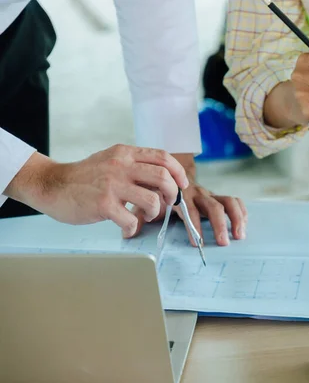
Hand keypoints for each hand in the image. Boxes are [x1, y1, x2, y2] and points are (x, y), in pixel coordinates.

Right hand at [4, 144, 188, 235]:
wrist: (52, 184)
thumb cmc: (85, 177)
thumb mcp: (111, 160)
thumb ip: (135, 166)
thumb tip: (163, 179)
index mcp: (125, 153)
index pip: (163, 157)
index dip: (178, 172)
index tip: (182, 185)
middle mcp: (121, 166)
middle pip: (163, 177)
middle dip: (172, 194)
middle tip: (167, 203)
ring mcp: (112, 185)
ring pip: (152, 200)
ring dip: (154, 212)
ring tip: (145, 216)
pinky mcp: (103, 204)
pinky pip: (131, 220)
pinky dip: (133, 228)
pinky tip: (127, 229)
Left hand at [125, 153, 247, 246]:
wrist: (164, 169)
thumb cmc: (154, 190)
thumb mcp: (145, 200)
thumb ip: (139, 214)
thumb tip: (127, 233)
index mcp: (180, 195)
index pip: (190, 210)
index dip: (194, 226)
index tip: (198, 243)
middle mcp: (196, 194)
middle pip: (212, 206)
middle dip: (219, 224)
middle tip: (223, 242)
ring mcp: (208, 194)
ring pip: (227, 202)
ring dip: (234, 218)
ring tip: (239, 235)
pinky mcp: (216, 196)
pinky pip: (233, 201)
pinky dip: (241, 212)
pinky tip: (244, 226)